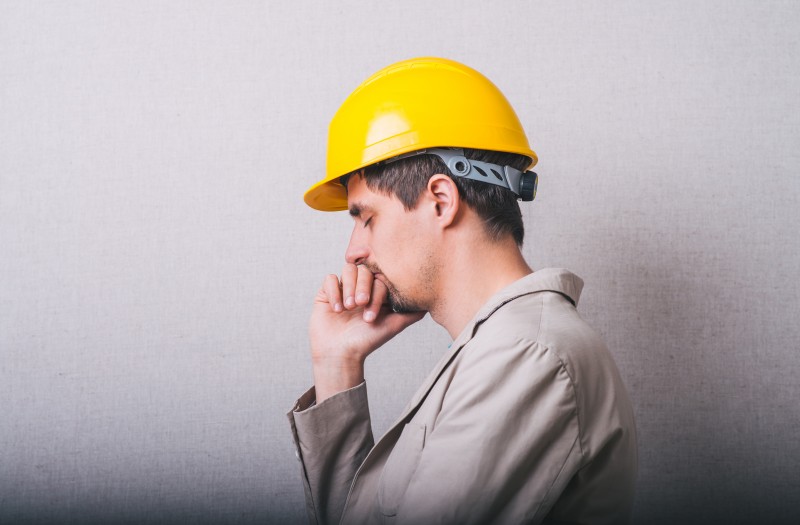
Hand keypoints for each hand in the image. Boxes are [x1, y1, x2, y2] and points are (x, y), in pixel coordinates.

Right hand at [309, 263, 424, 401]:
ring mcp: (343, 288)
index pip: (380, 277)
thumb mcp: (394, 325)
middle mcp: (360, 287)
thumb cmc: (367, 341)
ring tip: (349, 308)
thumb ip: (412, 313)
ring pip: (348, 270)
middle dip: (363, 287)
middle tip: (361, 305)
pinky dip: (334, 292)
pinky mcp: (326, 292)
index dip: (378, 290)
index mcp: (376, 291)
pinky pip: (330, 279)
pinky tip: (337, 309)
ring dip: (349, 287)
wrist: (341, 354)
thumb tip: (429, 303)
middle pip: (364, 270)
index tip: (373, 312)